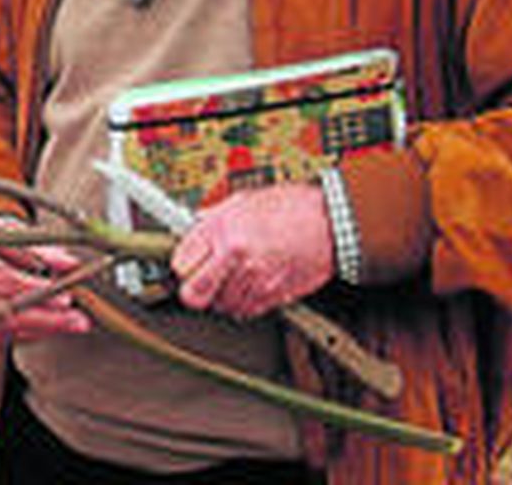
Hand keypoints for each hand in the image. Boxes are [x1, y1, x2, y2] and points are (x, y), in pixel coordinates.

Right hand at [0, 243, 91, 341]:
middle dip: (47, 317)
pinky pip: (11, 336)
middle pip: (8, 311)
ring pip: (10, 328)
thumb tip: (72, 265)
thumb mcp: (19, 236)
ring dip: (47, 327)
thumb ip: (44, 251)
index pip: (6, 279)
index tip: (67, 297)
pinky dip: (37, 331)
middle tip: (79, 319)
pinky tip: (59, 324)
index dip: (37, 290)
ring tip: (77, 323)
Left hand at [170, 183, 333, 319]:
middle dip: (192, 288)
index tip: (187, 262)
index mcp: (223, 230)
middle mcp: (236, 257)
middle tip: (198, 279)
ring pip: (219, 306)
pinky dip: (242, 302)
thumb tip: (191, 228)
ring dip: (220, 295)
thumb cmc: (292, 207)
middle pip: (193, 294)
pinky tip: (248, 284)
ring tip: (231, 277)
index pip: (180, 263)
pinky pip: (244, 311)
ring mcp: (254, 280)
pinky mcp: (272, 296)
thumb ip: (212, 217)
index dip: (182, 264)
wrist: (330, 222)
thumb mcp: (242, 200)